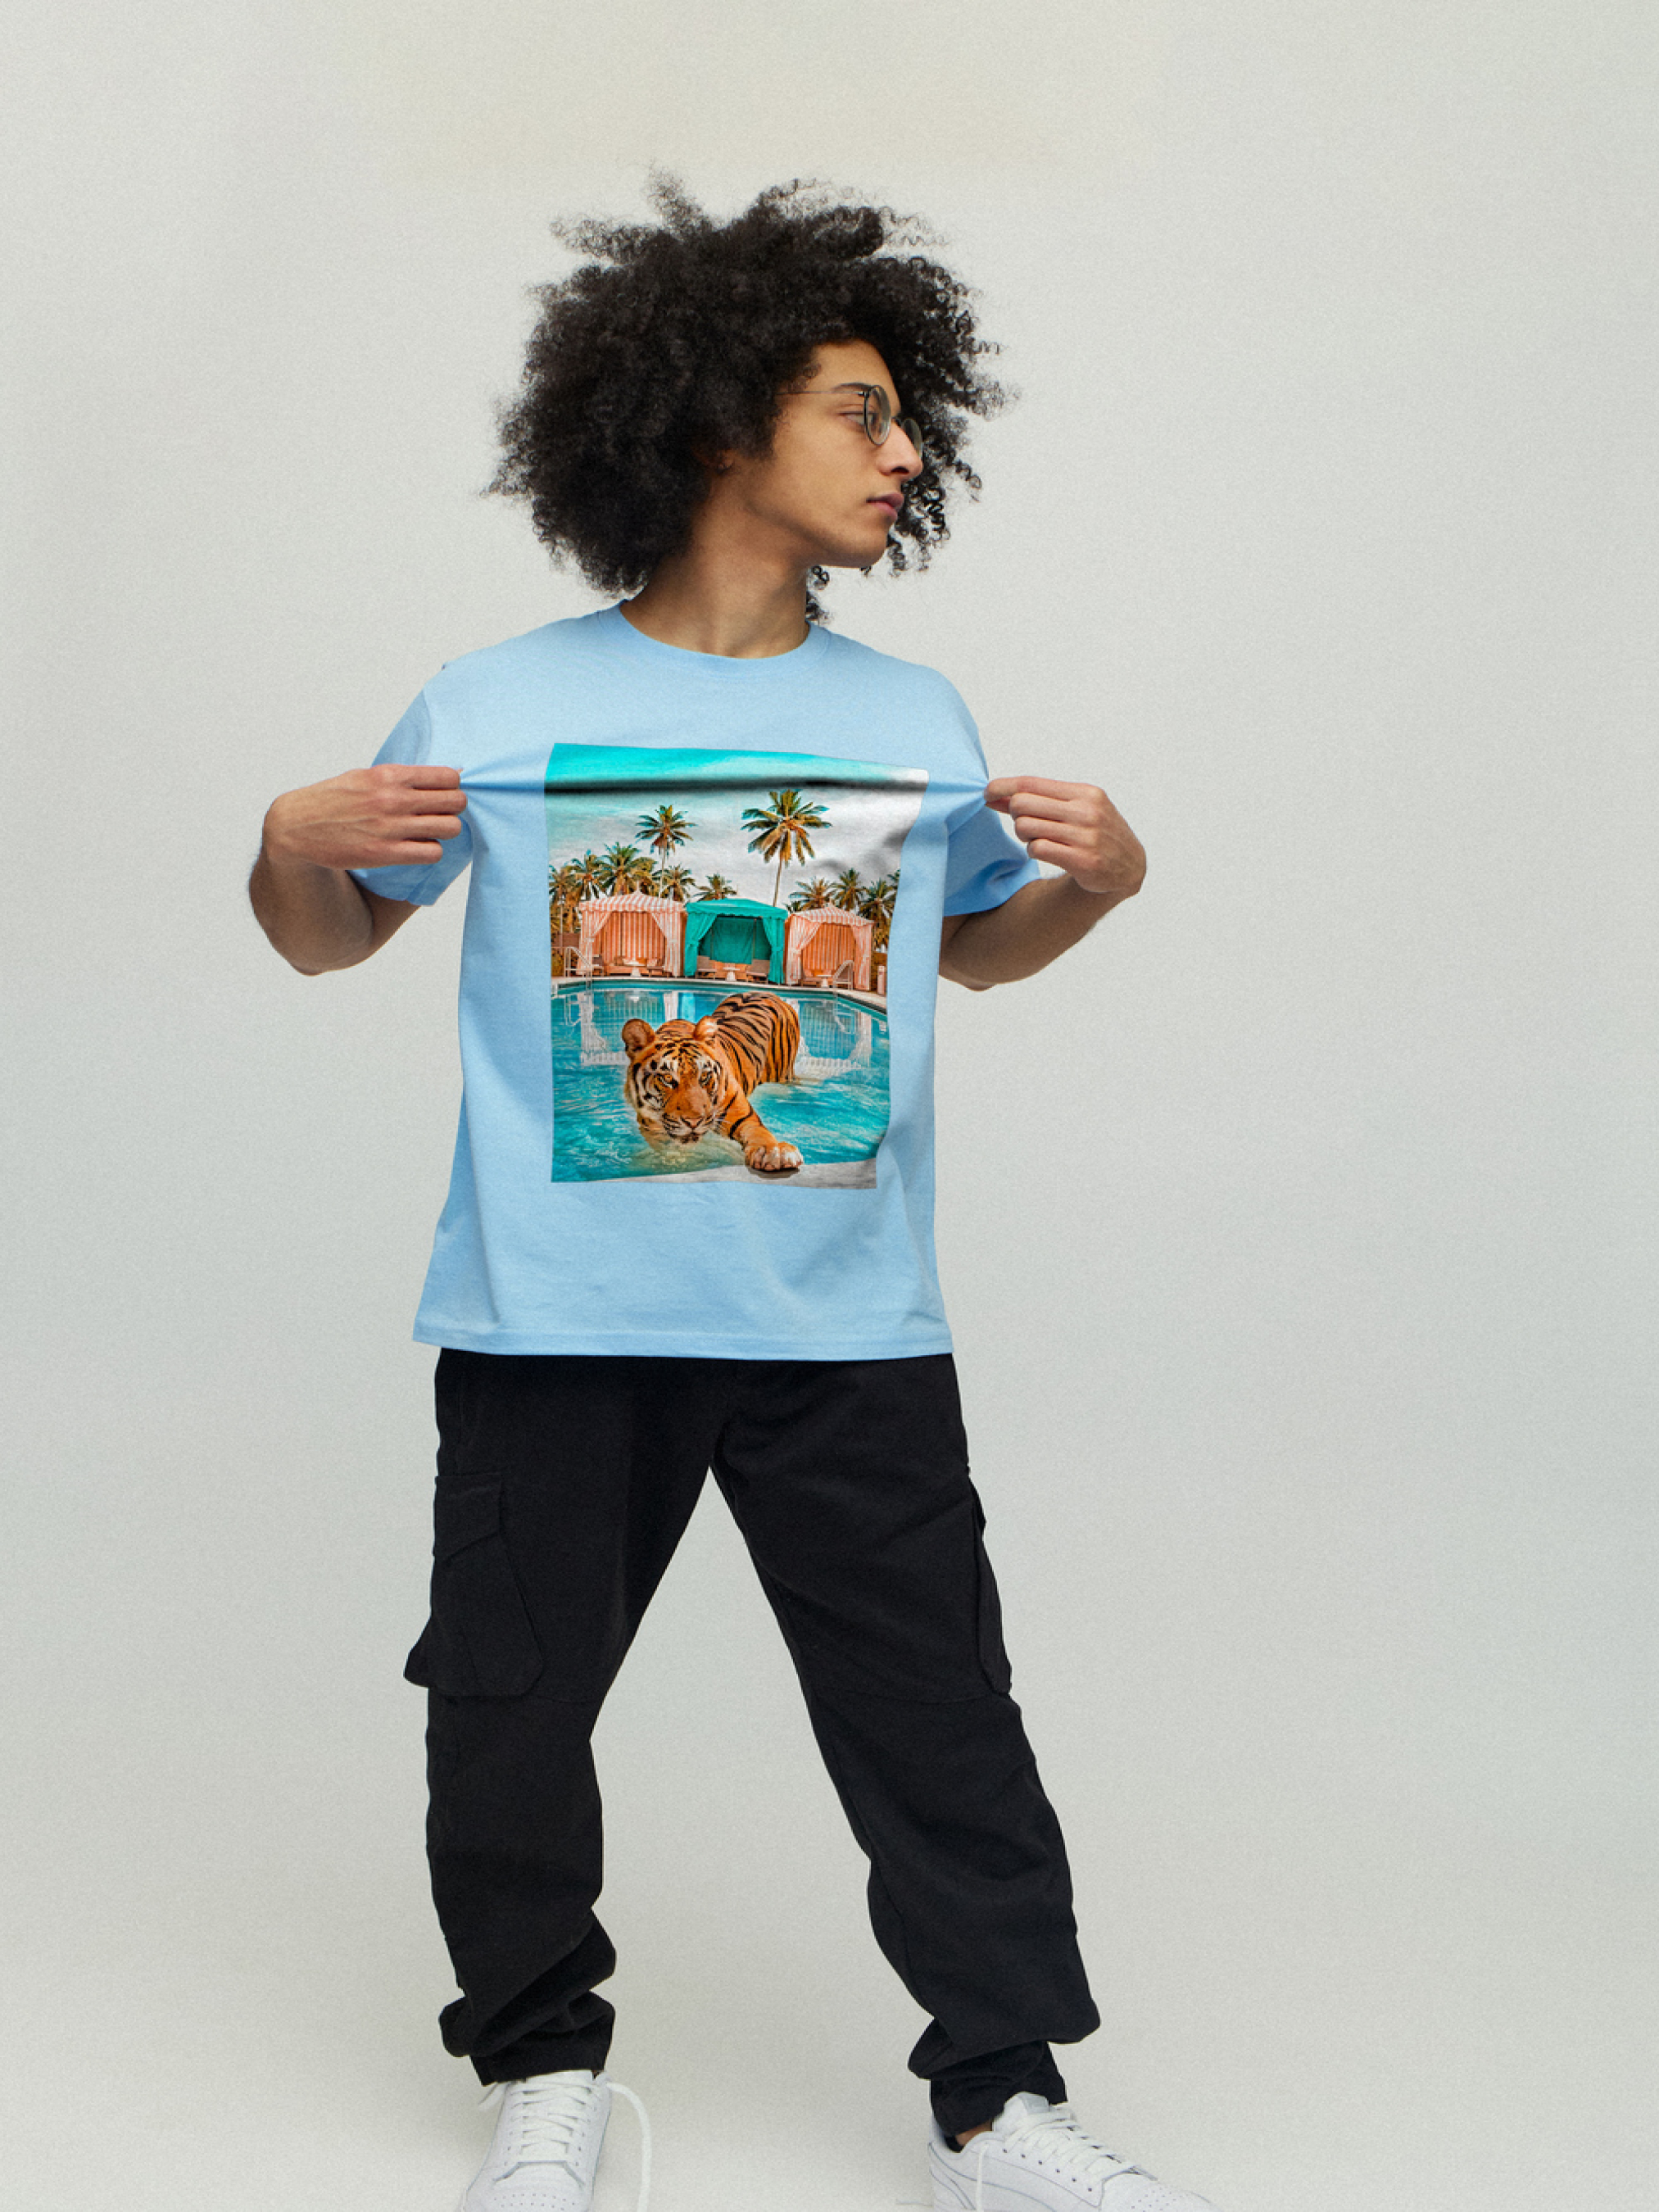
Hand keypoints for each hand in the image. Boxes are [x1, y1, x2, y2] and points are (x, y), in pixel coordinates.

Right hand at [262, 764, 466, 871]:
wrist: (296, 827)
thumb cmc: (333, 800)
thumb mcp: (364, 776)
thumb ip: (400, 778)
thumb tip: (442, 777)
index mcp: (388, 775)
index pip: (448, 776)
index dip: (452, 787)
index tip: (443, 793)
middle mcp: (392, 799)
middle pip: (456, 802)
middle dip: (453, 809)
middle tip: (440, 814)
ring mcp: (390, 827)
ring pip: (450, 828)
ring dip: (445, 831)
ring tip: (430, 832)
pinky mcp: (385, 853)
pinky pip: (432, 852)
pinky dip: (431, 851)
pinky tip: (418, 848)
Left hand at [984, 775, 1145, 904]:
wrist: (1129, 866)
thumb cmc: (1097, 833)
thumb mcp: (1078, 808)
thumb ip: (1041, 801)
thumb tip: (996, 795)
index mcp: (1085, 793)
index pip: (1031, 783)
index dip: (1003, 786)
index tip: (987, 792)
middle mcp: (1086, 812)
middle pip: (1023, 804)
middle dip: (1015, 814)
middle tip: (1026, 823)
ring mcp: (1085, 836)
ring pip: (1026, 827)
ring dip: (1025, 835)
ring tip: (1040, 838)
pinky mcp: (1082, 860)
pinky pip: (1037, 849)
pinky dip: (1034, 850)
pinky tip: (1047, 851)